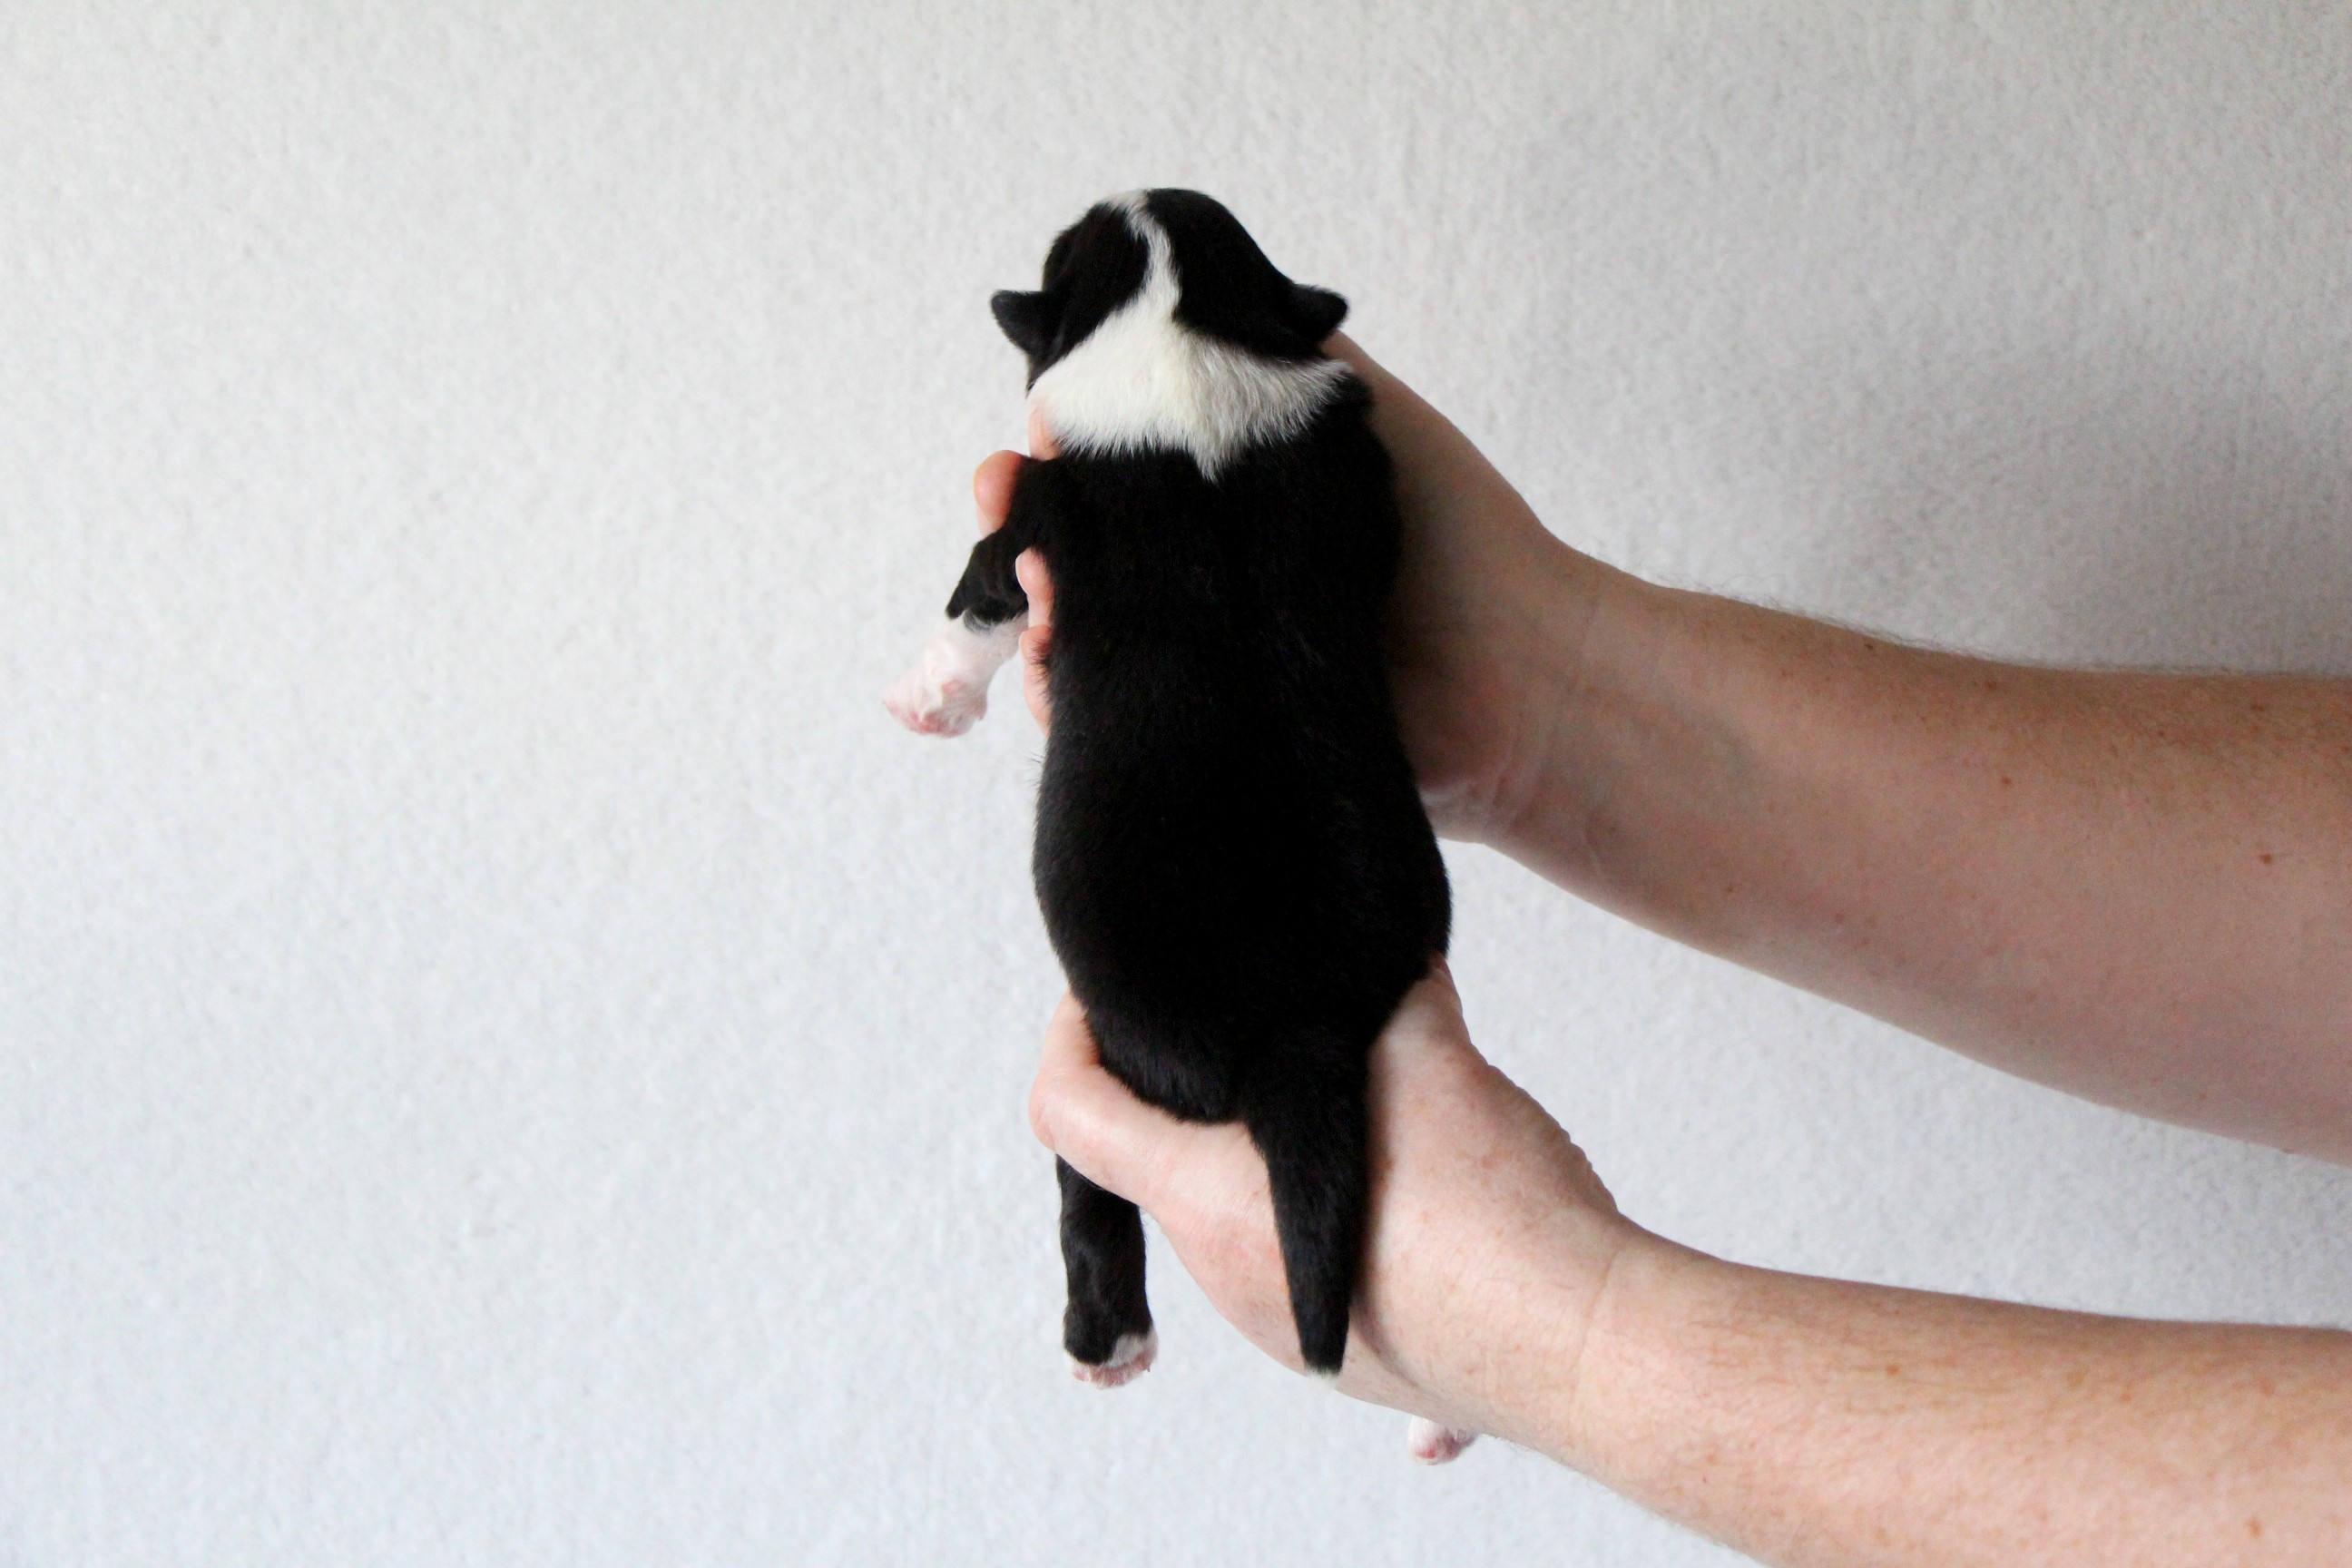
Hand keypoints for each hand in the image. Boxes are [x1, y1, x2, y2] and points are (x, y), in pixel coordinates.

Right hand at [969, 342, 1627, 845]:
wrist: (1523, 674)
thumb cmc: (1455, 536)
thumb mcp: (1357, 406)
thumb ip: (1266, 355)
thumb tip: (1155, 307)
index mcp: (1231, 510)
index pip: (1114, 477)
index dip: (1058, 455)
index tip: (1033, 438)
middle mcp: (1207, 588)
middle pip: (1078, 556)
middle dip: (1024, 524)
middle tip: (1006, 498)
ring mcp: (1202, 671)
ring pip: (1078, 643)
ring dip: (1034, 611)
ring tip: (1038, 585)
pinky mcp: (1205, 746)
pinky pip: (1106, 729)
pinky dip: (1064, 703)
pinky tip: (1050, 670)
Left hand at [1025, 967, 1646, 1454]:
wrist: (1585, 1351)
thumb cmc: (1490, 1218)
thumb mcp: (1426, 1059)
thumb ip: (1387, 993)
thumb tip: (1385, 952)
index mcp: (1207, 1198)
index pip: (1070, 1113)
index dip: (1071, 1036)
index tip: (1109, 998)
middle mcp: (1226, 1275)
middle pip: (1156, 1162)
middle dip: (1195, 1089)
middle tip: (1259, 1023)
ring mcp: (1281, 1328)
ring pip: (1239, 1216)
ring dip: (1269, 1155)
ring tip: (1354, 1098)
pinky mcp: (1348, 1357)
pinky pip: (1308, 1272)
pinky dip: (1328, 1220)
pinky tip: (1409, 1190)